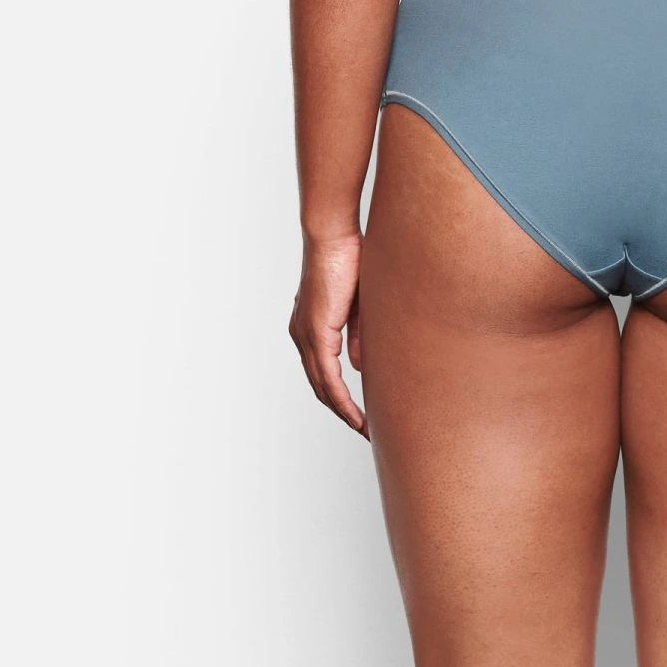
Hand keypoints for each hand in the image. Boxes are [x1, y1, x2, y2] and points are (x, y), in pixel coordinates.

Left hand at [289, 233, 367, 436]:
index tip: (360, 413)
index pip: (323, 372)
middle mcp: (302, 335)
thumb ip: (358, 335)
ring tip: (363, 429)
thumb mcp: (359, 304)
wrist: (333, 236)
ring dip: (343, 411)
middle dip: (342, 411)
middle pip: (319, 386)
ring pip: (321, 386)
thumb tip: (359, 366)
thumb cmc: (348, 258)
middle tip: (364, 430)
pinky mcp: (315, 332)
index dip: (340, 395)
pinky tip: (355, 413)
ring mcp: (305, 335)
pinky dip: (342, 398)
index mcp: (310, 327)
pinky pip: (327, 375)